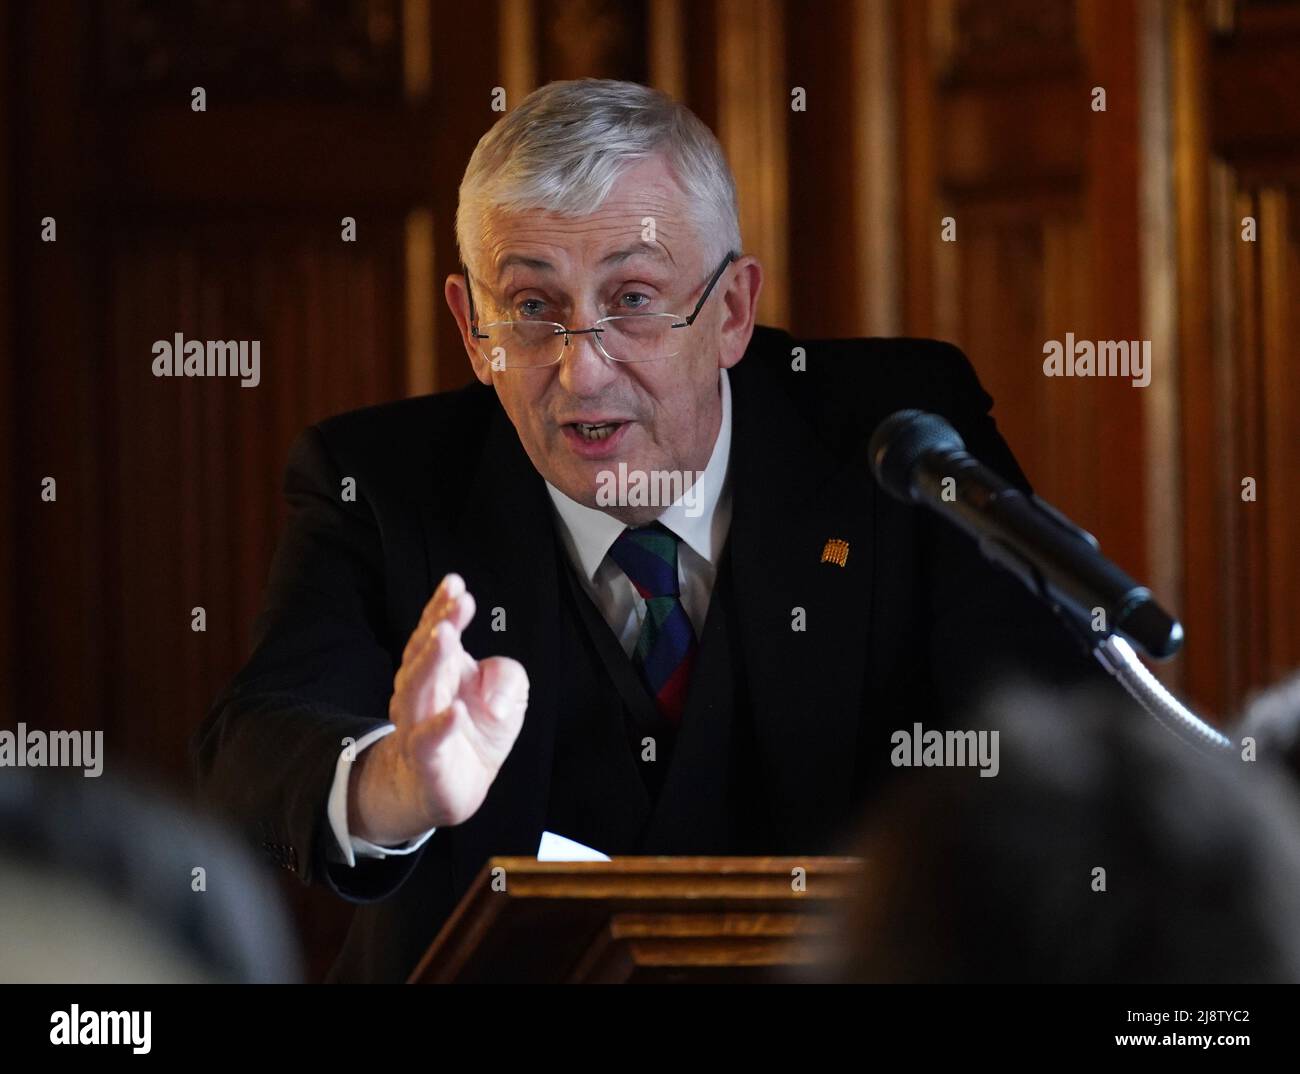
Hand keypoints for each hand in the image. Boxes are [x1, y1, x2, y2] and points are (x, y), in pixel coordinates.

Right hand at [349, 573, 528, 843]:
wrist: (446, 789)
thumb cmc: (474, 732)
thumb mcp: (507, 697)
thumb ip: (509, 677)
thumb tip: (496, 683)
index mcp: (440, 669)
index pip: (436, 632)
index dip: (442, 607)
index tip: (455, 584)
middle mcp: (422, 691)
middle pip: (425, 653)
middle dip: (440, 625)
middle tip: (456, 603)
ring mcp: (418, 725)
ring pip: (417, 690)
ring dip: (431, 662)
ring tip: (447, 638)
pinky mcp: (426, 760)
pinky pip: (427, 741)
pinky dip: (441, 726)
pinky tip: (455, 711)